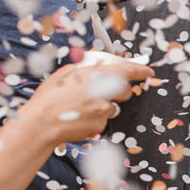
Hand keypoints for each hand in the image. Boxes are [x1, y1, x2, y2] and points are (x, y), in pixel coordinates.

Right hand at [20, 60, 151, 144]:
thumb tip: (97, 64)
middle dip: (120, 92)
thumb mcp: (64, 74)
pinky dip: (95, 119)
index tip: (148, 71)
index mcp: (93, 75)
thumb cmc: (48, 99)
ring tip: (83, 107)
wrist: (42, 123)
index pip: (126, 70)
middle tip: (104, 93)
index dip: (140, 70)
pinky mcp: (100, 125)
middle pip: (126, 91)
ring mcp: (103, 110)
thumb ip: (84, 68)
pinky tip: (80, 117)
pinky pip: (103, 120)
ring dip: (104, 106)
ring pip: (113, 107)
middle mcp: (101, 92)